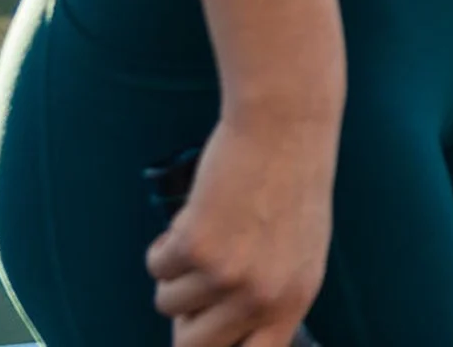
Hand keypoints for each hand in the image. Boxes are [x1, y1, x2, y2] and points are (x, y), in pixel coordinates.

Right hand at [145, 113, 332, 346]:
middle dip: (183, 319)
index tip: (196, 335)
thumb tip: (213, 336)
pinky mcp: (195, 248)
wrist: (285, 127)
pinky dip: (166, 241)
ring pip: (168, 302)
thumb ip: (265, 298)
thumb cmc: (289, 184)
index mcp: (295, 299)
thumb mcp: (297, 251)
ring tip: (212, 228)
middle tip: (195, 280)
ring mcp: (228, 275)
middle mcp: (263, 297)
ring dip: (178, 270)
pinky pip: (155, 266)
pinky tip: (201, 210)